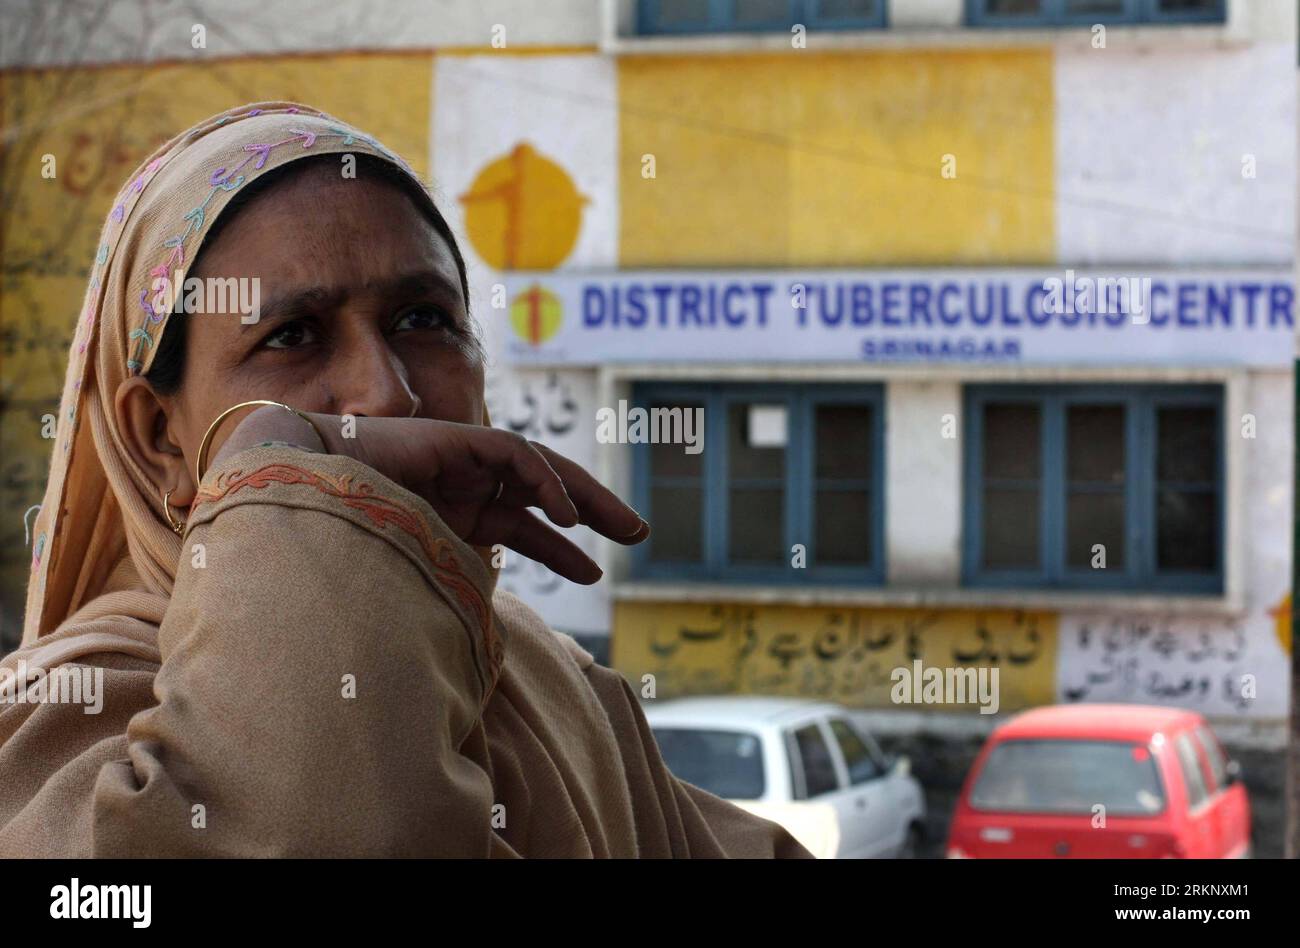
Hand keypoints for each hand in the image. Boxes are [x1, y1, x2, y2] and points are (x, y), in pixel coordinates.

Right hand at [213, 407, 648, 584]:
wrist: (290, 494)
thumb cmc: (337, 544)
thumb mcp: (407, 584)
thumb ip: (436, 604)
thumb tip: (453, 664)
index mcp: (455, 515)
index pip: (522, 526)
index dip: (559, 548)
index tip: (591, 574)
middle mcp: (466, 486)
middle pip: (543, 495)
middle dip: (593, 512)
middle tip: (637, 533)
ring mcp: (462, 463)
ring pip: (542, 472)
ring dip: (586, 497)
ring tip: (627, 528)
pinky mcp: (456, 442)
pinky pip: (515, 455)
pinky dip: (546, 482)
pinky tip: (570, 517)